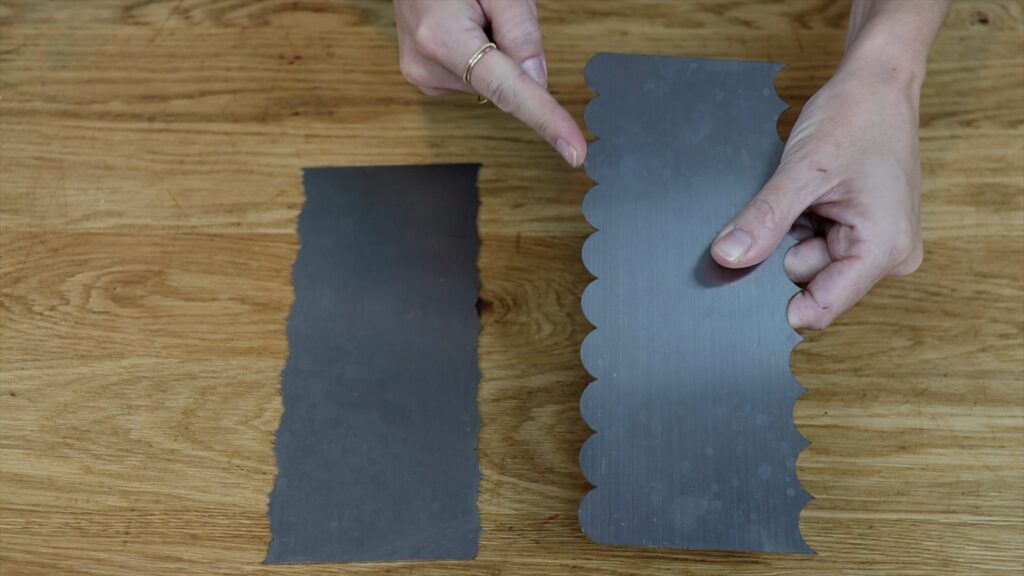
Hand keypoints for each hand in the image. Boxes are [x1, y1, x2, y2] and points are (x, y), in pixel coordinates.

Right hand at [393, 0, 586, 166]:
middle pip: (502, 85)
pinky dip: (480, 58)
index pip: (508, 91)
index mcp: (443, 38)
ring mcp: (421, 74)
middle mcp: (427, 65)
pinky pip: (473, 78)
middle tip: (493, 12)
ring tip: (473, 13)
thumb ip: (522, 32)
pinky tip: (464, 28)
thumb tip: (538, 83)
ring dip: (495, 53)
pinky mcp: (424, 77)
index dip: (546, 120)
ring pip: (490, 83)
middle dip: (513, 53)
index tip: (574, 151)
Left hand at [710, 58, 924, 329]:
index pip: (820, 307)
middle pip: (809, 282)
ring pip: (808, 263)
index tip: (748, 269)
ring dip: (794, 233)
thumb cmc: (856, 117)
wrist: (878, 83)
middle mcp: (889, 257)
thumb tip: (728, 258)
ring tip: (808, 196)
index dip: (776, 297)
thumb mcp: (804, 169)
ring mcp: (878, 246)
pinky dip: (803, 225)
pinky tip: (812, 198)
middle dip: (787, 248)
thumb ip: (766, 218)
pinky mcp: (865, 235)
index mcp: (884, 249)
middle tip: (795, 205)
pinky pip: (816, 246)